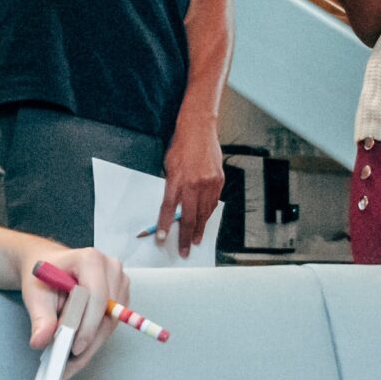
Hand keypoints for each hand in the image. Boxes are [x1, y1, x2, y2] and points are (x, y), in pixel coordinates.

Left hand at [20, 245, 126, 379]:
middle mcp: (111, 268)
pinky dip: (95, 339)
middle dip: (89, 341)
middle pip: (107, 313)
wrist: (49, 265)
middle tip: (69, 366)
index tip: (74, 349)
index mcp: (90, 260)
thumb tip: (40, 341)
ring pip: (111, 322)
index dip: (87, 325)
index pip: (96, 296)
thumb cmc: (43, 276)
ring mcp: (119, 282)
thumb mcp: (35, 294)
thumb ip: (40, 317)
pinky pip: (111, 324)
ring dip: (92, 344)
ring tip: (71, 363)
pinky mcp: (121, 296)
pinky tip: (78, 351)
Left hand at [155, 123, 224, 257]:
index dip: (164, 225)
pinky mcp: (219, 180)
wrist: (199, 129)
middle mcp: (193, 184)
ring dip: (199, 229)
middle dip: (185, 236)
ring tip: (195, 240)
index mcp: (177, 180)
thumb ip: (172, 187)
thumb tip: (172, 207)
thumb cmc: (181, 146)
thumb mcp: (169, 166)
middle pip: (188, 217)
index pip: (168, 209)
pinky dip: (208, 213)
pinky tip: (205, 220)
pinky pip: (213, 202)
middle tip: (184, 250)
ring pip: (204, 213)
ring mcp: (208, 183)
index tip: (161, 238)